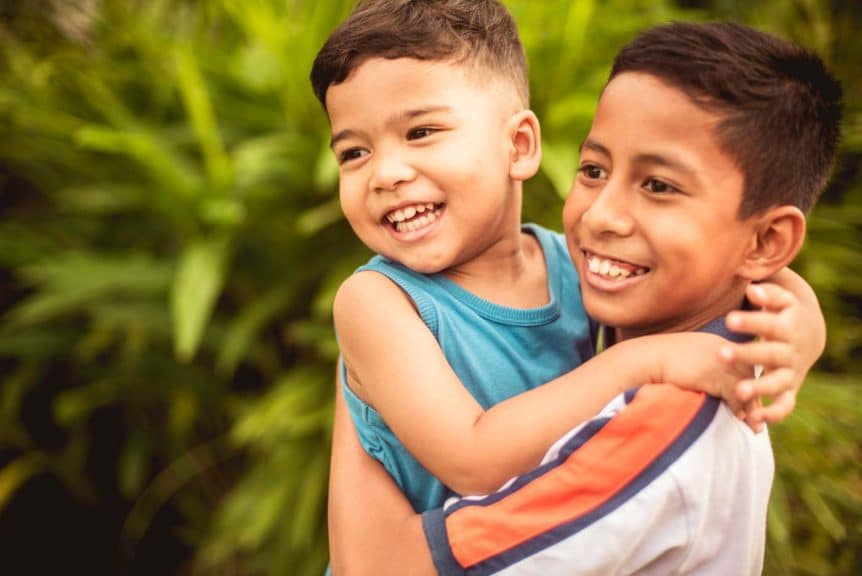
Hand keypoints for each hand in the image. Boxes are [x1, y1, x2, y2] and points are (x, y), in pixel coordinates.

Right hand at [654, 332, 753, 418]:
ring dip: (751, 407)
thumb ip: (701, 363)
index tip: (748, 397)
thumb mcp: (685, 356)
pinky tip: (741, 419)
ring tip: (754, 424)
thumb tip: (702, 378)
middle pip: (749, 373)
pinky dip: (740, 409)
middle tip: (758, 414)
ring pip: (746, 386)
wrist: (646, 357)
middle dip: (754, 395)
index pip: (742, 362)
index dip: (747, 381)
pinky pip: (735, 395)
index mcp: (717, 342)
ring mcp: (721, 362)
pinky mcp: (715, 376)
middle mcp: (724, 349)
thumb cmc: (658, 358)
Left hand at [720, 281, 825, 429]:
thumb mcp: (781, 299)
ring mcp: (791, 372)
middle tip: (722, 353)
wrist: (808, 335)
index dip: (750, 323)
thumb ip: (767, 294)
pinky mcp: (790, 389)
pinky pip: (785, 406)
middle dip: (746, 355)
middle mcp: (790, 352)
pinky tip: (754, 419)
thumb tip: (752, 290)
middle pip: (770, 354)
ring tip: (738, 392)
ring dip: (759, 388)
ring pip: (778, 383)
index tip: (729, 319)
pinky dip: (773, 414)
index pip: (768, 324)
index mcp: (787, 328)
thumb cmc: (783, 312)